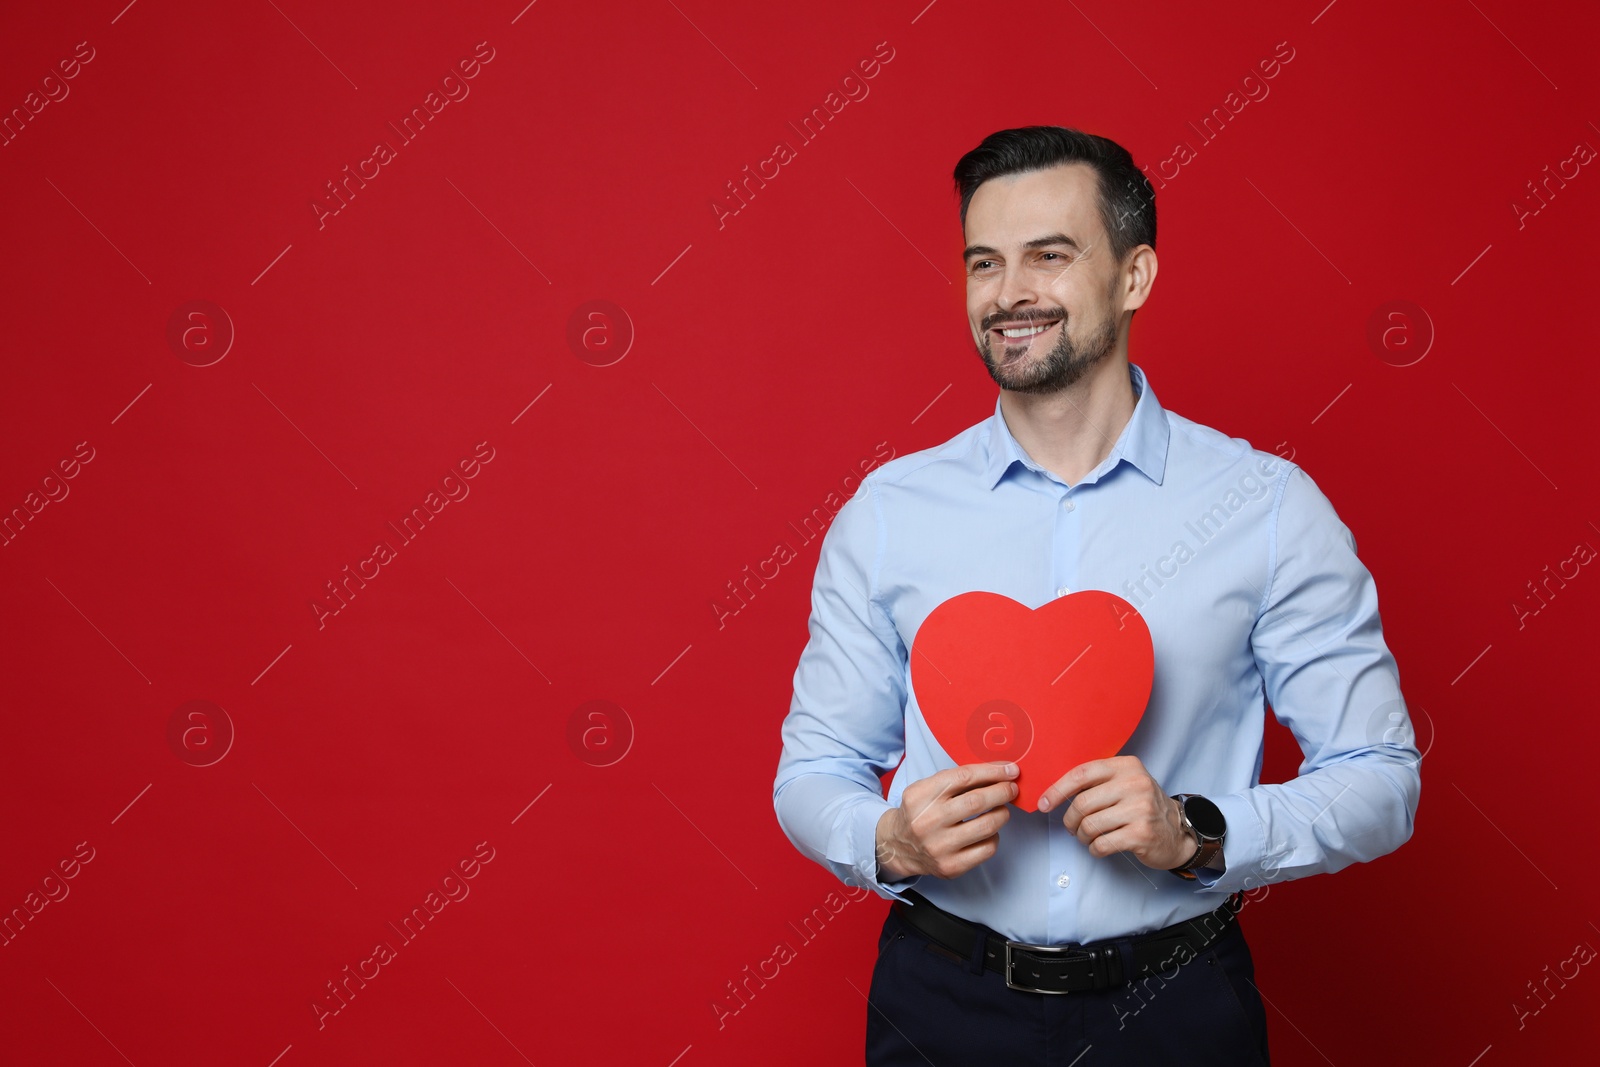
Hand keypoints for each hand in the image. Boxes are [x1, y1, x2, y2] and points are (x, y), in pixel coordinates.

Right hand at [874, 761, 1018, 880]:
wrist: (900, 846)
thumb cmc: (921, 812)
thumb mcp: (928, 788)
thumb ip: (957, 779)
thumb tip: (999, 771)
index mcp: (920, 796)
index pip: (963, 777)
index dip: (992, 772)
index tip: (1010, 770)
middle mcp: (928, 822)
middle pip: (977, 802)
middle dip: (1002, 792)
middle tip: (1012, 788)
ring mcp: (939, 847)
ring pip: (987, 826)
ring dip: (1002, 814)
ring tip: (1002, 809)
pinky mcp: (951, 866)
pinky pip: (987, 849)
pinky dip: (994, 836)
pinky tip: (988, 831)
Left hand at [1037, 756, 1195, 870]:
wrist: (1176, 831)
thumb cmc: (1140, 806)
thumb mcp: (1124, 783)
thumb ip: (1096, 782)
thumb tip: (1053, 791)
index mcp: (1126, 766)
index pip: (1081, 774)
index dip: (1057, 790)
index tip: (1043, 804)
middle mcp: (1135, 784)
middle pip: (1082, 803)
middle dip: (1070, 820)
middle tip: (1071, 827)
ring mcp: (1141, 809)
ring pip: (1090, 825)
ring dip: (1082, 836)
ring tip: (1087, 837)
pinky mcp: (1142, 834)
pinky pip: (1102, 844)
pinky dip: (1094, 849)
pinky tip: (1099, 847)